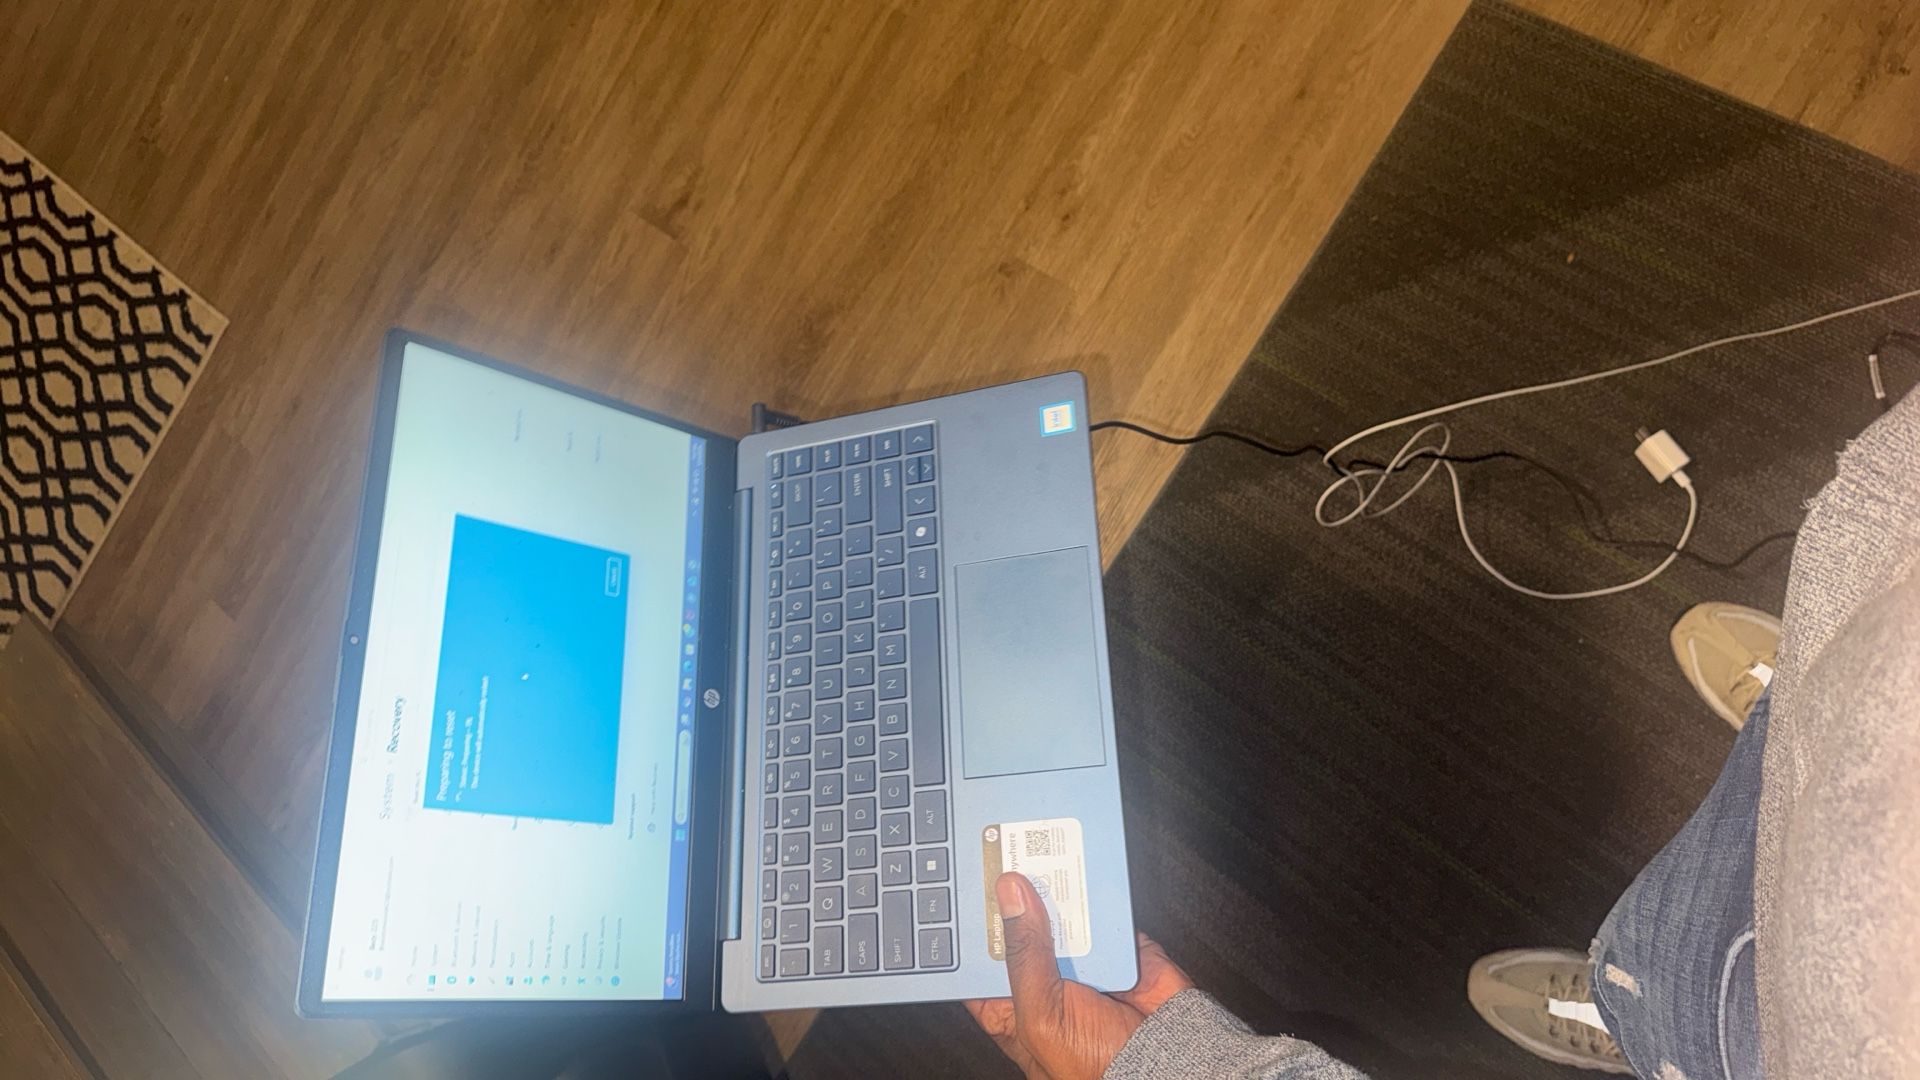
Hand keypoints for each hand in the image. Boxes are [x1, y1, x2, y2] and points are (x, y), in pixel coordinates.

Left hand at [964, 872, 1193, 1079]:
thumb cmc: (1097, 1064)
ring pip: (1057, 912)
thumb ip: (1024, 956)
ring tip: (1033, 854)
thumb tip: (1011, 898)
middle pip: (1018, 929)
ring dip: (1050, 887)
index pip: (981, 963)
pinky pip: (1099, 907)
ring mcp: (1080, 961)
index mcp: (1014, 1007)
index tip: (967, 888)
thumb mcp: (1042, 1015)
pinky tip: (1075, 866)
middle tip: (1000, 858)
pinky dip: (1091, 888)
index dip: (972, 929)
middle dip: (1011, 897)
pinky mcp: (1114, 944)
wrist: (1170, 1060)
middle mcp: (1044, 981)